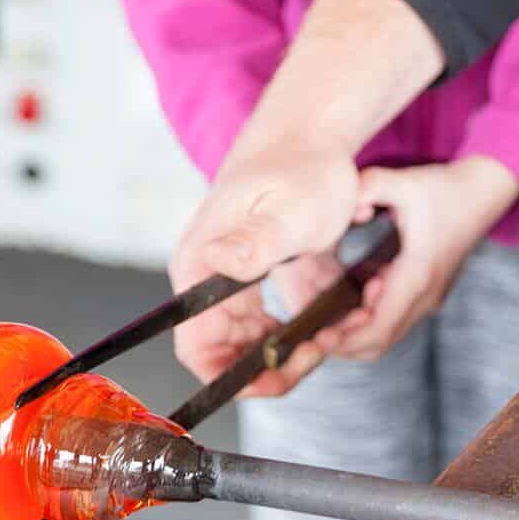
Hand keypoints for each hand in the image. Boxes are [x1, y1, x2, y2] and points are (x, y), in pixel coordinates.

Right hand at [167, 138, 359, 395]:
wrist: (312, 141)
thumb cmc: (302, 169)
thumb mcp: (289, 207)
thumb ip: (257, 239)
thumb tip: (218, 261)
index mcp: (201, 265)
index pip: (196, 347)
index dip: (229, 376)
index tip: (274, 378)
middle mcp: (205, 278)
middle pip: (222, 354)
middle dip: (266, 369)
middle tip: (313, 353)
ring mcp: (225, 281)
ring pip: (245, 345)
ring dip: (281, 355)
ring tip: (323, 338)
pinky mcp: (250, 280)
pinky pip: (262, 327)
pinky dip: (290, 336)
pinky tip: (319, 325)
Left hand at [321, 156, 518, 359]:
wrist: (484, 192)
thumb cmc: (444, 188)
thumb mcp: (404, 181)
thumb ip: (369, 187)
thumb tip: (348, 211)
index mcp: (417, 276)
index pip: (379, 329)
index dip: (346, 340)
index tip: (318, 337)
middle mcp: (425, 296)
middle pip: (380, 343)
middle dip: (344, 343)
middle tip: (313, 329)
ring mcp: (429, 299)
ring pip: (387, 335)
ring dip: (356, 330)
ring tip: (335, 303)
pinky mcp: (428, 294)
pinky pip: (394, 320)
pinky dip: (370, 318)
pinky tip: (361, 288)